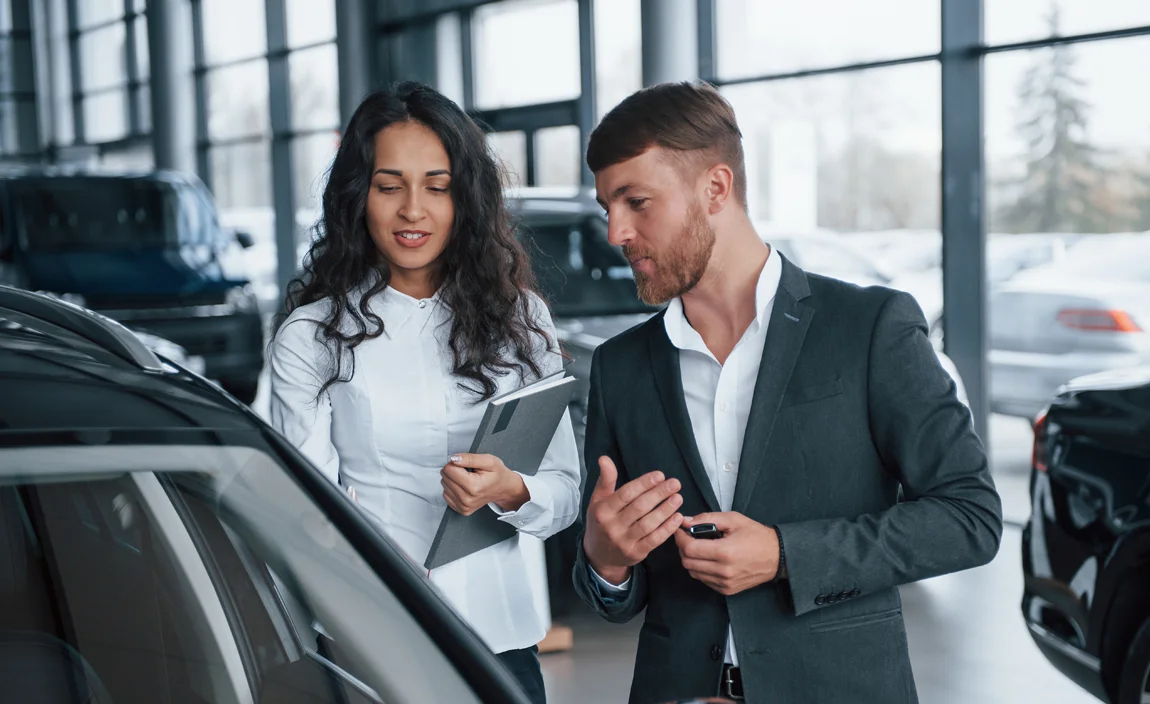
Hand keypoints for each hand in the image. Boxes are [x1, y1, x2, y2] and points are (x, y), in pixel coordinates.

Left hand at [440, 453, 529, 515]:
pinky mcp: (461, 509)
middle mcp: (467, 499)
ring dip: (453, 479)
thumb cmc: (497, 475)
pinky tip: (464, 486)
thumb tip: (454, 459)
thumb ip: (470, 458)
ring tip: (467, 479)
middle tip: (467, 471)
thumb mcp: (489, 460)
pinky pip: (446, 494)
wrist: (504, 489)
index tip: (465, 464)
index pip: (449, 469)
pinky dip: (453, 488)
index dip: (456, 462)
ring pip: (444, 485)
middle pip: (445, 477)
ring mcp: (464, 506)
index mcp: (473, 486)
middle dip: (454, 470)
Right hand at [582, 456, 683, 584]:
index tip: (660, 475)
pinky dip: (667, 529)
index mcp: (602, 510)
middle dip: (659, 494)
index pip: (626, 494)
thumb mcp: (598, 500)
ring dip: (666, 510)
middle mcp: (612, 526)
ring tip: (678, 498)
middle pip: (639, 508)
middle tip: (675, 483)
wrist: (599, 555)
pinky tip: (677, 517)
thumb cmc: (601, 522)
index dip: (644, 484)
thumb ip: (605, 480)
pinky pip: (654, 540)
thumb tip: (605, 458)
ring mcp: (624, 542)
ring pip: (648, 524)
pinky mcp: (635, 553)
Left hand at [675, 513, 780, 595]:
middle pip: (687, 562)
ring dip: (691, 559)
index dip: (679, 538)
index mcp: (725, 552)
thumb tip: (685, 520)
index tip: (679, 530)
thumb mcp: (733, 519)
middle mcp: (723, 571)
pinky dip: (700, 569)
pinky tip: (709, 559)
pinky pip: (703, 580)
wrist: (777, 557)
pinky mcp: (726, 590)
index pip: (689, 548)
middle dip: (683, 548)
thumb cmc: (756, 535)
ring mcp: (725, 583)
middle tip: (688, 537)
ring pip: (693, 572)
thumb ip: (707, 518)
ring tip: (700, 547)